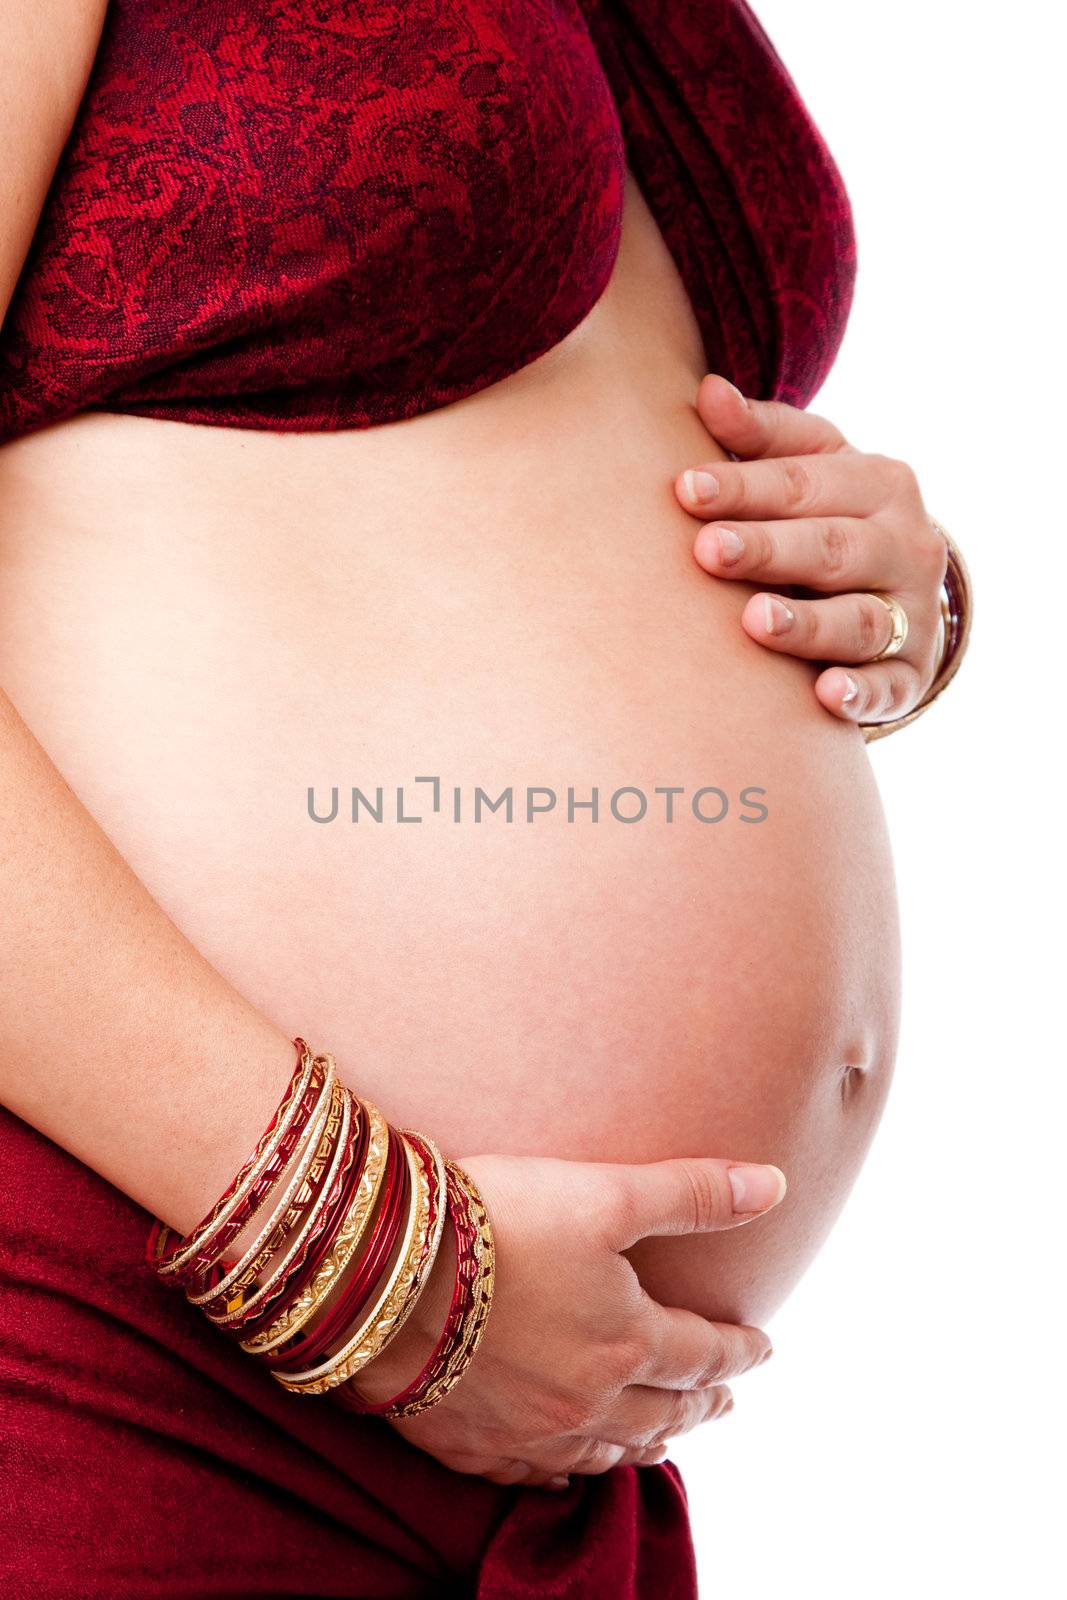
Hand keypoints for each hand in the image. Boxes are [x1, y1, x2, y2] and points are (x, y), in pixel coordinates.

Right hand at [348, 1152, 784, 1489]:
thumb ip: (692, 1194)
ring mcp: (527, 1431)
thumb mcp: (605, 1193)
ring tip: (665, 1435)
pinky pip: (537, 1474)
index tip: (762, 1348)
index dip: (740, 1351)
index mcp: (628, 1340)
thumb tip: (775, 1187)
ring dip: (646, 1442)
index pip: (705, 1354)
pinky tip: (571, 1464)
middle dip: (702, 1404)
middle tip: (723, 1398)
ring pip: (607, 1452)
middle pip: (664, 1412)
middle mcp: (587, 1399)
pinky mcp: (470, 1443)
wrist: (381, 1272)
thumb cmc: (496, 1220)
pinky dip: (570, 1470)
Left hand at [674, 373, 948, 728]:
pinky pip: (889, 688)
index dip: (746, 485)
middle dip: (770, 549)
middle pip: (832, 547)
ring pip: (860, 620)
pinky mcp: (909, 676)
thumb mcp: (811, 470)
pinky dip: (862, 693)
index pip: (807, 481)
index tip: (686, 489)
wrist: (903, 594)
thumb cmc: (830, 519)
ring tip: (755, 620)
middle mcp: (906, 546)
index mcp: (880, 484)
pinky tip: (826, 694)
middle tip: (708, 550)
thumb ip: (761, 436)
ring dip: (808, 623)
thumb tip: (707, 392)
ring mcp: (913, 615)